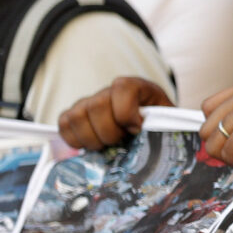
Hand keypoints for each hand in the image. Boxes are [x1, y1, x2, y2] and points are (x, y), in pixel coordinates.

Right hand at [58, 77, 174, 149]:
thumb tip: (155, 132)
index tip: (137, 129)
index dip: (127, 113)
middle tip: (121, 141)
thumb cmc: (158, 126)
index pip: (123, 88)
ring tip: (108, 145)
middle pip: (96, 105)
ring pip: (76, 116)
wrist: (149, 128)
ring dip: (92, 138)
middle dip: (109, 131)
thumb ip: (164, 122)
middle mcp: (109, 91)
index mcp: (136, 87)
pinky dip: (75, 140)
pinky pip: (64, 124)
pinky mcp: (75, 115)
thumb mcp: (168, 121)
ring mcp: (89, 102)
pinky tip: (94, 146)